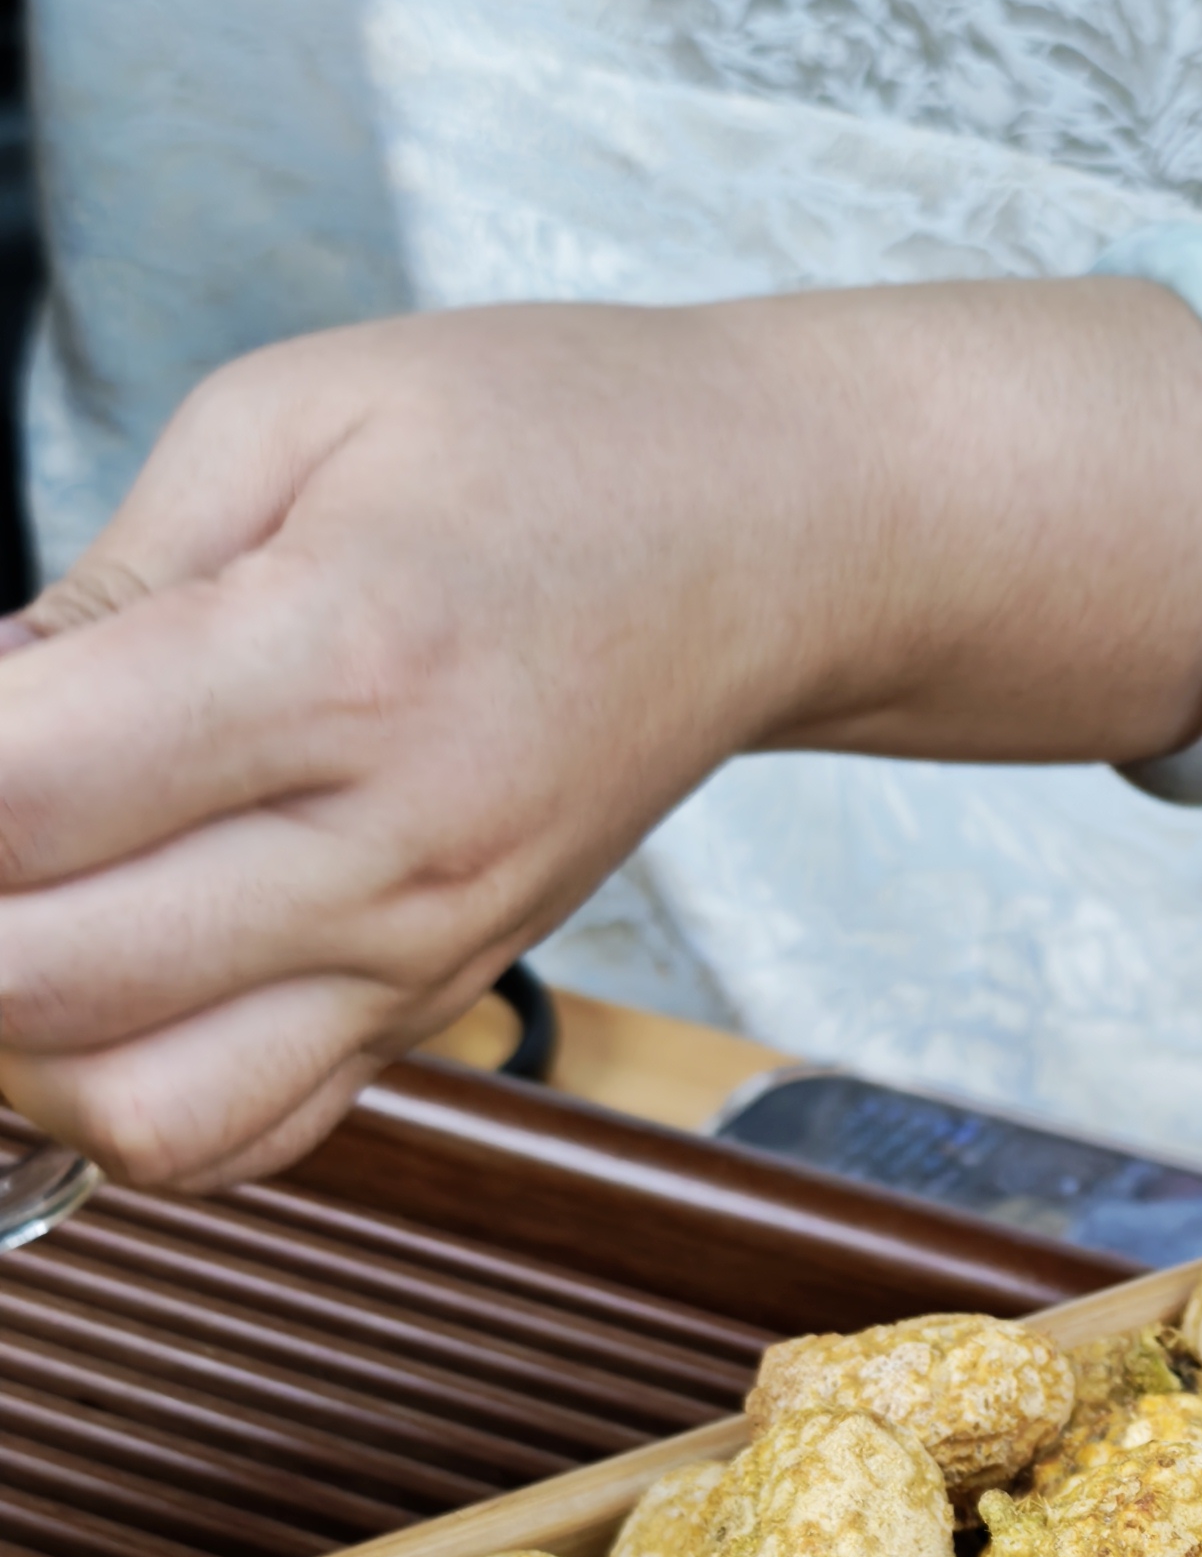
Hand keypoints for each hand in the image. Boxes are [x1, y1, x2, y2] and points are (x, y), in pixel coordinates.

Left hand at [0, 303, 871, 1187]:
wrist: (770, 549)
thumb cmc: (548, 453)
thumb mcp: (287, 423)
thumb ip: (100, 586)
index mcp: (341, 663)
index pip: (12, 799)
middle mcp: (395, 848)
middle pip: (43, 983)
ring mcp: (431, 952)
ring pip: (143, 1114)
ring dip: (18, 1045)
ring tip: (11, 923)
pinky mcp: (445, 1003)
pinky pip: (252, 1133)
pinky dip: (133, 1102)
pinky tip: (101, 992)